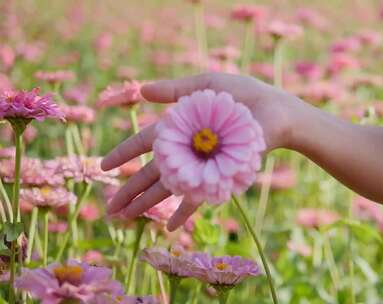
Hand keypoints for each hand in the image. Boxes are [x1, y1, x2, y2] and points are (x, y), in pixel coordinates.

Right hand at [101, 73, 297, 229]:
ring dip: (148, 204)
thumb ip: (176, 89)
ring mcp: (202, 166)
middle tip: (111, 209)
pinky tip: (169, 227)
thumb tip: (142, 90)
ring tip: (126, 220)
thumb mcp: (207, 85)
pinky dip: (184, 212)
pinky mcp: (218, 178)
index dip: (124, 153)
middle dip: (130, 190)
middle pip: (152, 172)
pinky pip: (199, 198)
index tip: (104, 166)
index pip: (145, 142)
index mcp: (181, 126)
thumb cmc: (244, 96)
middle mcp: (188, 150)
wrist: (276, 114)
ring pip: (169, 188)